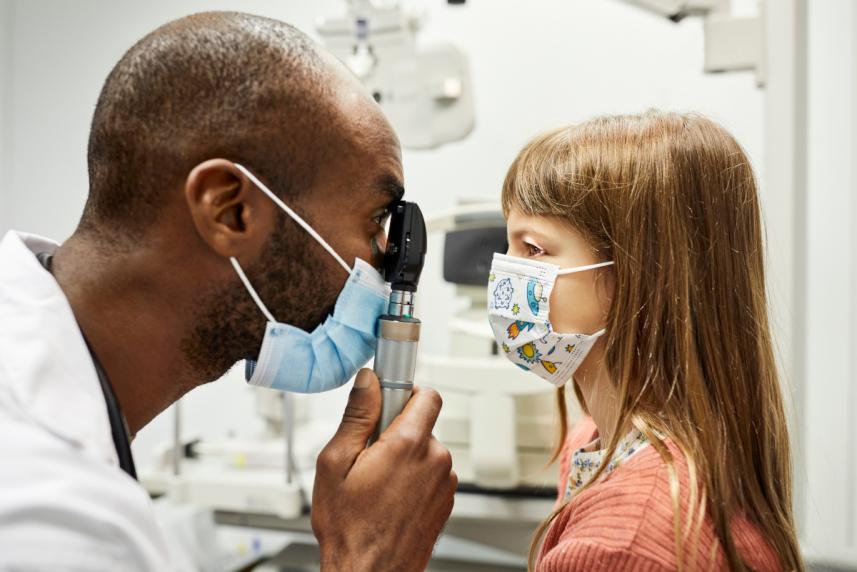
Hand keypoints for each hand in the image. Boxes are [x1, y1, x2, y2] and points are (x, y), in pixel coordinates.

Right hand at [311, 368, 456, 571]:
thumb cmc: (349, 527)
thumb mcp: (336, 463)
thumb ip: (357, 415)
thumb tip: (368, 381)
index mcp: (409, 444)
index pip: (427, 395)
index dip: (404, 393)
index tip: (385, 403)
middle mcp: (435, 460)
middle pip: (421, 424)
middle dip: (395, 432)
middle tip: (368, 457)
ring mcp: (444, 482)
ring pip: (425, 450)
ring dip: (405, 458)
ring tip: (377, 484)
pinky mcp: (446, 500)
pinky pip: (430, 473)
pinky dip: (413, 479)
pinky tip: (390, 499)